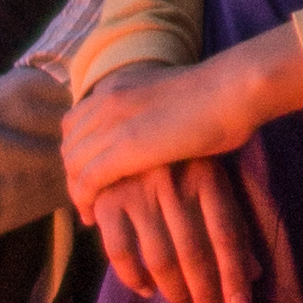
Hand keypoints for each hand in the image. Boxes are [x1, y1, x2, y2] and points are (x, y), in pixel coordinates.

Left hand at [63, 38, 296, 206]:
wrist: (233, 90)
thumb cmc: (221, 97)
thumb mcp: (173, 97)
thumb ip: (154, 111)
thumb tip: (159, 130)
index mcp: (118, 85)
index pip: (76, 121)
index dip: (78, 151)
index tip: (91, 174)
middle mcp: (106, 100)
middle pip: (70, 144)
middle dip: (73, 174)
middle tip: (87, 199)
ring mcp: (113, 122)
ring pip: (73, 164)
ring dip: (76, 191)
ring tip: (89, 212)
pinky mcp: (124, 148)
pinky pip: (86, 180)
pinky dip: (84, 200)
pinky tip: (92, 217)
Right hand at [87, 149, 264, 302]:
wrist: (128, 123)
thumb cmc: (183, 161)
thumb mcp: (214, 182)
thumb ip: (232, 225)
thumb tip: (255, 276)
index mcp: (207, 173)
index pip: (226, 234)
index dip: (234, 276)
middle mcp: (173, 180)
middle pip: (195, 253)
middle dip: (207, 296)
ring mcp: (137, 188)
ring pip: (160, 258)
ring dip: (175, 292)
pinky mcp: (107, 198)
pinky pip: (119, 250)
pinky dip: (133, 277)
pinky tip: (147, 288)